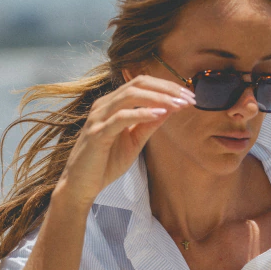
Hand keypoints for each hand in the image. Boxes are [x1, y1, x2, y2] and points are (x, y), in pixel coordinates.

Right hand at [54, 74, 195, 209]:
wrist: (81, 185)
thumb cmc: (105, 164)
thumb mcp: (134, 142)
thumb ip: (148, 125)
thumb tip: (170, 109)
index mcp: (113, 104)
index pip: (142, 84)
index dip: (167, 87)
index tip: (189, 97)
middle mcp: (104, 105)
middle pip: (138, 84)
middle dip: (167, 89)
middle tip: (189, 98)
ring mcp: (99, 117)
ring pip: (130, 96)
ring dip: (159, 98)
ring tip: (179, 105)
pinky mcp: (97, 133)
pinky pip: (121, 118)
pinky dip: (142, 114)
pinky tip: (160, 114)